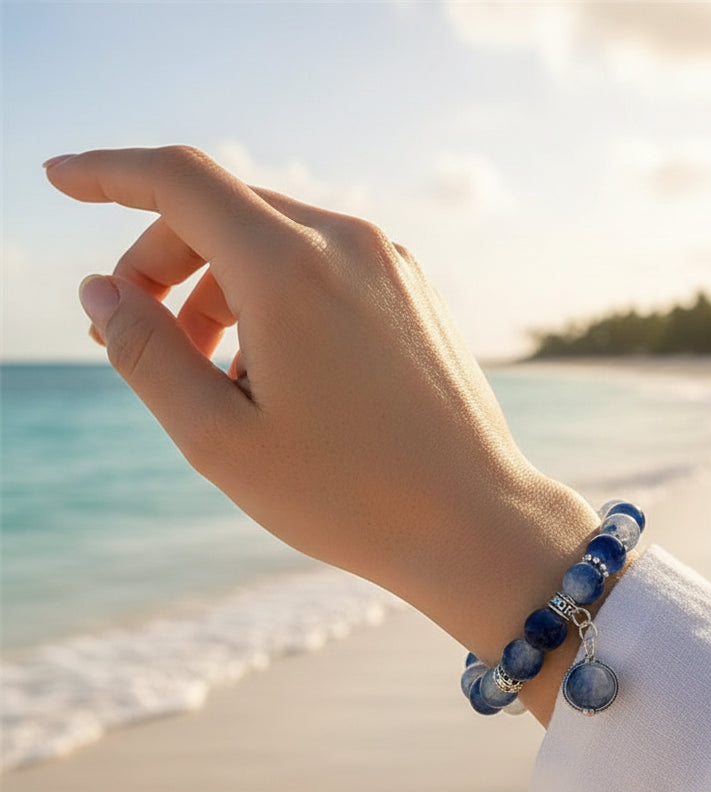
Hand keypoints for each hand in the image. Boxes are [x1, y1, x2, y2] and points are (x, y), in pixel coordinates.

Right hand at [46, 146, 598, 722]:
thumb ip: (145, 354)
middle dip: (161, 259)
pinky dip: (275, 296)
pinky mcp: (415, 292)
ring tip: (215, 374)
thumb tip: (101, 291)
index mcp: (291, 269)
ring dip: (219, 286)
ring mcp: (391, 265)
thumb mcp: (221, 439)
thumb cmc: (352, 496)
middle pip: (223, 211)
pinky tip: (276, 371)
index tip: (59, 181)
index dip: (108, 173)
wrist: (476, 523)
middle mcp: (348, 244)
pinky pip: (323, 267)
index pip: (177, 180)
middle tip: (139, 336)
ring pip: (273, 240)